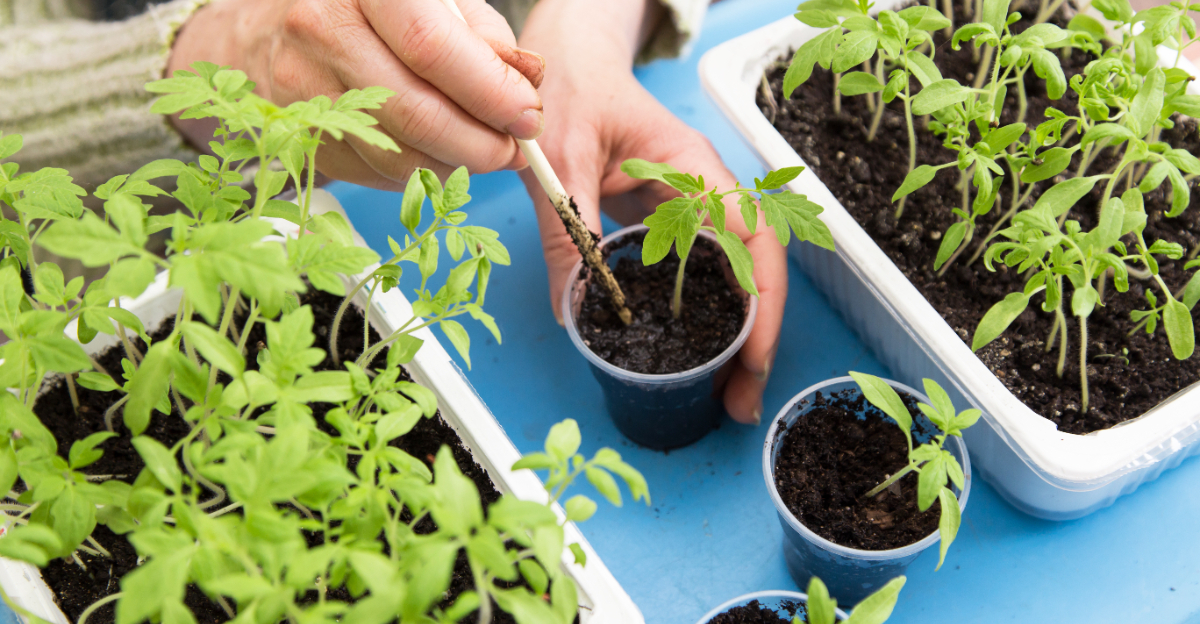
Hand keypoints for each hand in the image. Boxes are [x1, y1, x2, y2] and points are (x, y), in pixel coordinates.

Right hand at [168, 0, 545, 187]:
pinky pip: (375, 173)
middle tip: (514, 151)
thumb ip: (485, 39)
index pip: (434, 48)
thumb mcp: (435, 1)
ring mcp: (301, 85)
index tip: (527, 118)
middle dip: (481, 144)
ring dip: (455, 166)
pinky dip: (420, 174)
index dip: (491, 93)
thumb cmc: (370, 9)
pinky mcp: (298, 132)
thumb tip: (528, 81)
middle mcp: (322, 28)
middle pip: (417, 112)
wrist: (269, 27)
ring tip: (484, 152)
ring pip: (398, 154)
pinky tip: (435, 154)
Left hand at [519, 0, 786, 424]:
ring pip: (726, 281)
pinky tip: (688, 357)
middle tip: (738, 405)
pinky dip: (696, 320)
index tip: (753, 358)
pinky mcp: (662, 225)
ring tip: (723, 397)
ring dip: (730, 338)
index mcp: (696, 169)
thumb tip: (572, 310)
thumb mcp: (559, 158)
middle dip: (754, 341)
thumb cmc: (569, 89)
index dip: (762, 304)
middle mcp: (703, 193)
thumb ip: (568, 229)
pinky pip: (691, 278)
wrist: (561, 61)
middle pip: (751, 273)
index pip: (751, 243)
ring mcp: (686, 211)